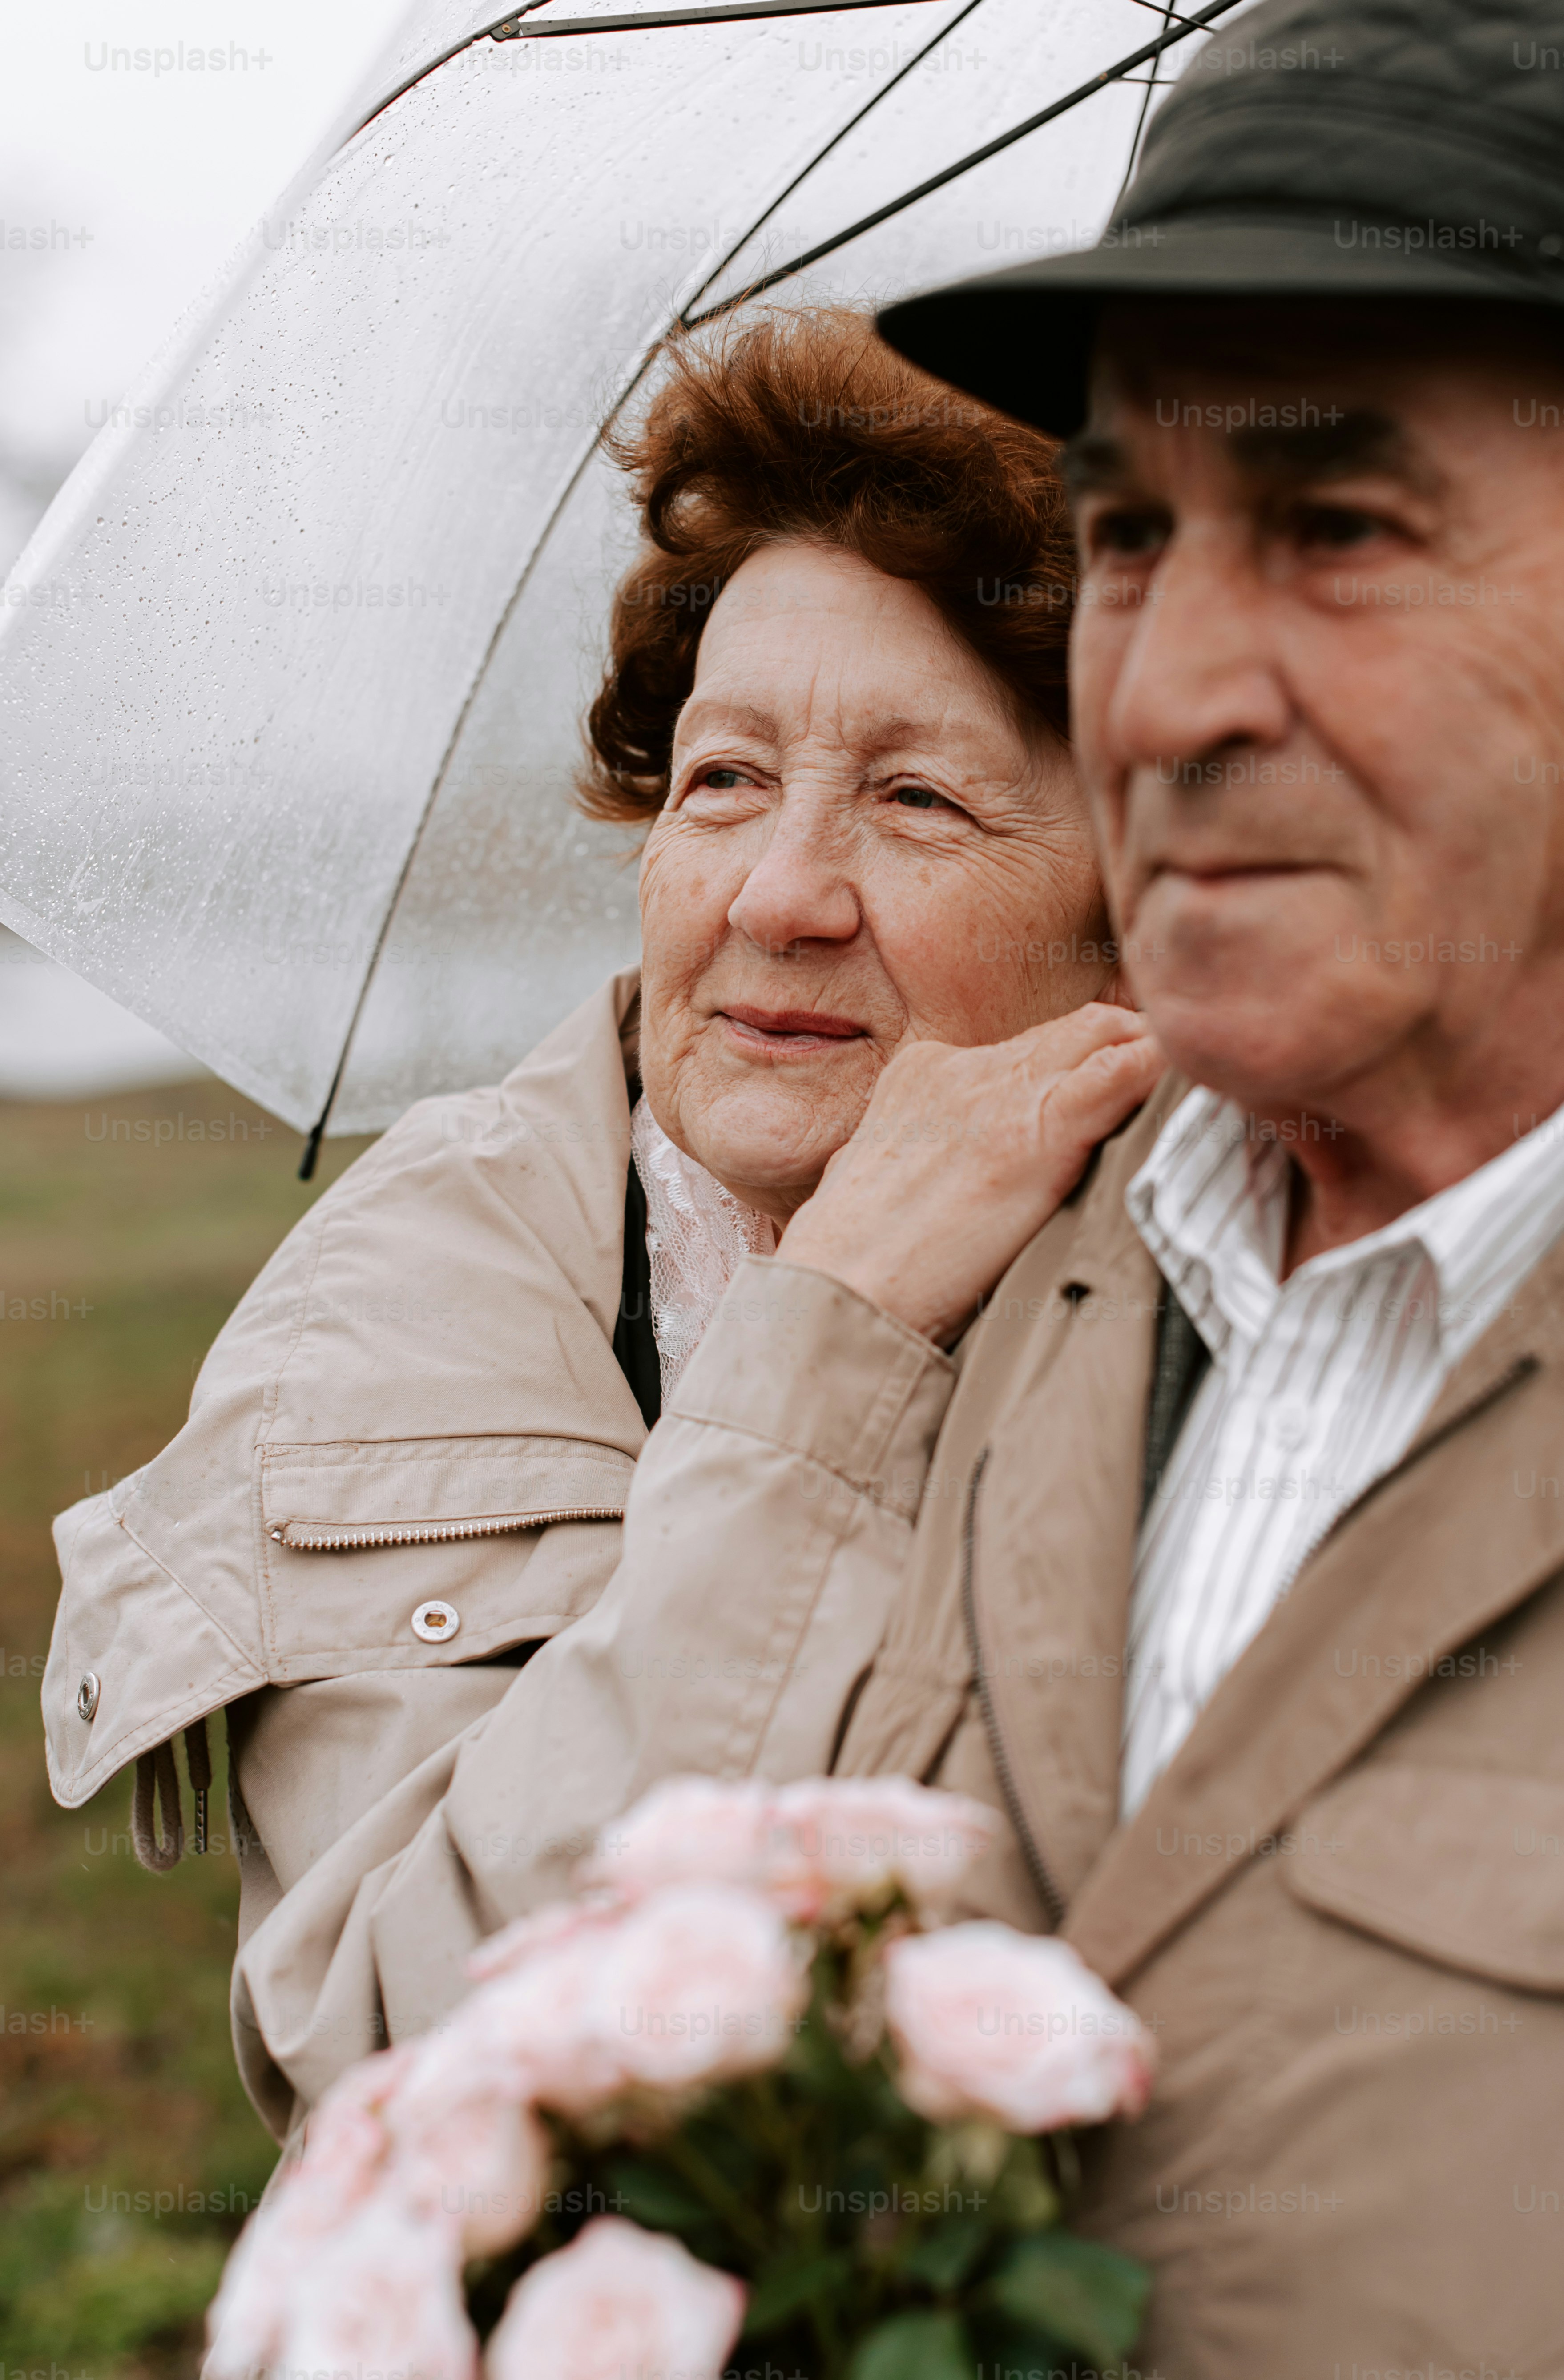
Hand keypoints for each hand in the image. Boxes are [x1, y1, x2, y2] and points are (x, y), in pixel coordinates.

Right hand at [776, 1005, 1165, 1343]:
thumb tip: (965, 1189)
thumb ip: (934, 1166)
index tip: (1113, 1085)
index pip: (1025, 1046)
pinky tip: (1193, 1081)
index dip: (1078, 1061)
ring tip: (1200, 1079)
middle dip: (1127, 1044)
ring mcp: (1002, 1092)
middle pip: (1072, 1030)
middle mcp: (963, 1066)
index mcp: (923, 1075)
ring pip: (1104, 1035)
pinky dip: (1164, 1069)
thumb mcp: (889, 1188)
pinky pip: (1124, 1072)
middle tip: (1175, 1076)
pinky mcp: (1042, 1129)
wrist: (842, 1289)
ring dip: (1153, 1053)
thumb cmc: (859, 1263)